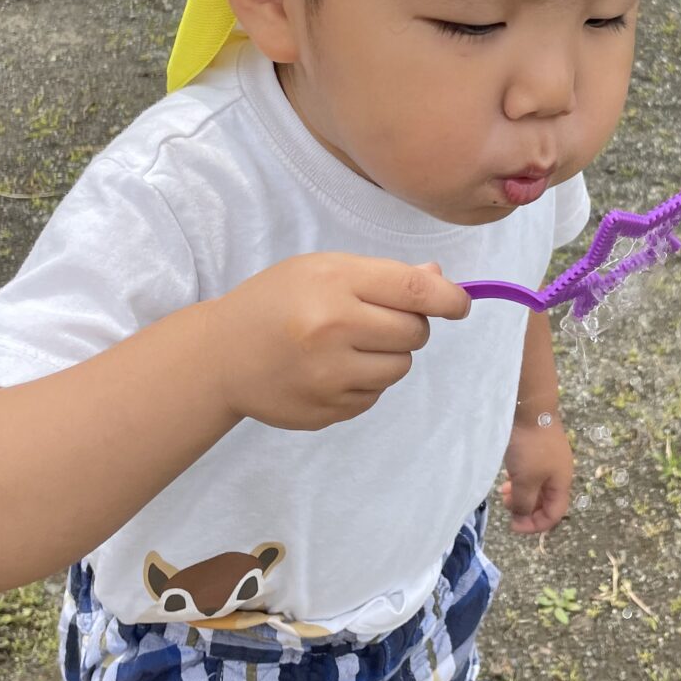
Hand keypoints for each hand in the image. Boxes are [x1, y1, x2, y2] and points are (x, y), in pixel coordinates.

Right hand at [213, 254, 469, 430]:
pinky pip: (374, 397)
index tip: (460, 304)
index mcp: (334, 284)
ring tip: (352, 345)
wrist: (220, 355)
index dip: (449, 297)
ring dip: (390, 356)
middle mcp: (333, 330)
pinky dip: (365, 383)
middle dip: (410, 325)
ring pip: (400, 368)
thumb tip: (440, 278)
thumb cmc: (275, 301)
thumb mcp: (322, 269)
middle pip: (414, 333)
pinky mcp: (325, 411)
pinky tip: (332, 369)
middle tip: (378, 320)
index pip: (415, 290)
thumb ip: (382, 274)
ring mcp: (328, 376)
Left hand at [501, 416, 572, 534]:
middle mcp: (558, 472)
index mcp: (561, 482)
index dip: (535, 525)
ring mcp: (548, 458)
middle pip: (546, 501)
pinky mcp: (538, 447)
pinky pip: (530, 472)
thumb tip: (523, 515)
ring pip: (537, 486)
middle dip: (526, 509)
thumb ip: (525, 502)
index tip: (512, 526)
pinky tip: (506, 476)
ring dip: (521, 494)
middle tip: (506, 505)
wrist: (530, 407)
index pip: (555, 514)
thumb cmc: (529, 447)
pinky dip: (519, 479)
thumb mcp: (525, 480)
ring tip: (503, 492)